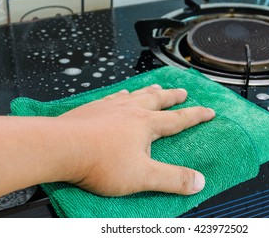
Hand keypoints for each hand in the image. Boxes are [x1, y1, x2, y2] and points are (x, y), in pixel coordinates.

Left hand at [58, 84, 214, 196]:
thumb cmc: (98, 161)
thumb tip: (198, 181)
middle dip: (173, 97)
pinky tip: (123, 92)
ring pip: (137, 94)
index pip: (178, 119)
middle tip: (183, 91)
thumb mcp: (142, 176)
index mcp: (146, 124)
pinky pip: (114, 96)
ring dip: (150, 91)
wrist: (60, 147)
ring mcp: (111, 107)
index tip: (208, 111)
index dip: (196, 115)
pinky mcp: (93, 109)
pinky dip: (123, 93)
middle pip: (158, 100)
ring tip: (157, 87)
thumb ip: (172, 179)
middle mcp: (131, 110)